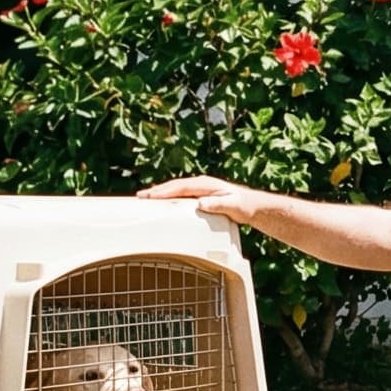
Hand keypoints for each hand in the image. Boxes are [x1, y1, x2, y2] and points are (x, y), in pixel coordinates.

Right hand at [137, 175, 269, 224]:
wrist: (251, 205)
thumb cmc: (244, 206)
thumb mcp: (233, 206)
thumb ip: (218, 204)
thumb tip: (201, 203)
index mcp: (206, 184)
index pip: (181, 187)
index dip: (165, 192)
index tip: (151, 196)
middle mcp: (201, 184)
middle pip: (174, 186)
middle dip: (157, 191)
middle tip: (139, 197)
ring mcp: (199, 188)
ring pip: (175, 189)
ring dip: (160, 193)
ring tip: (145, 199)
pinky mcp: (199, 195)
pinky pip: (180, 195)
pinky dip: (169, 197)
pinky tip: (161, 203)